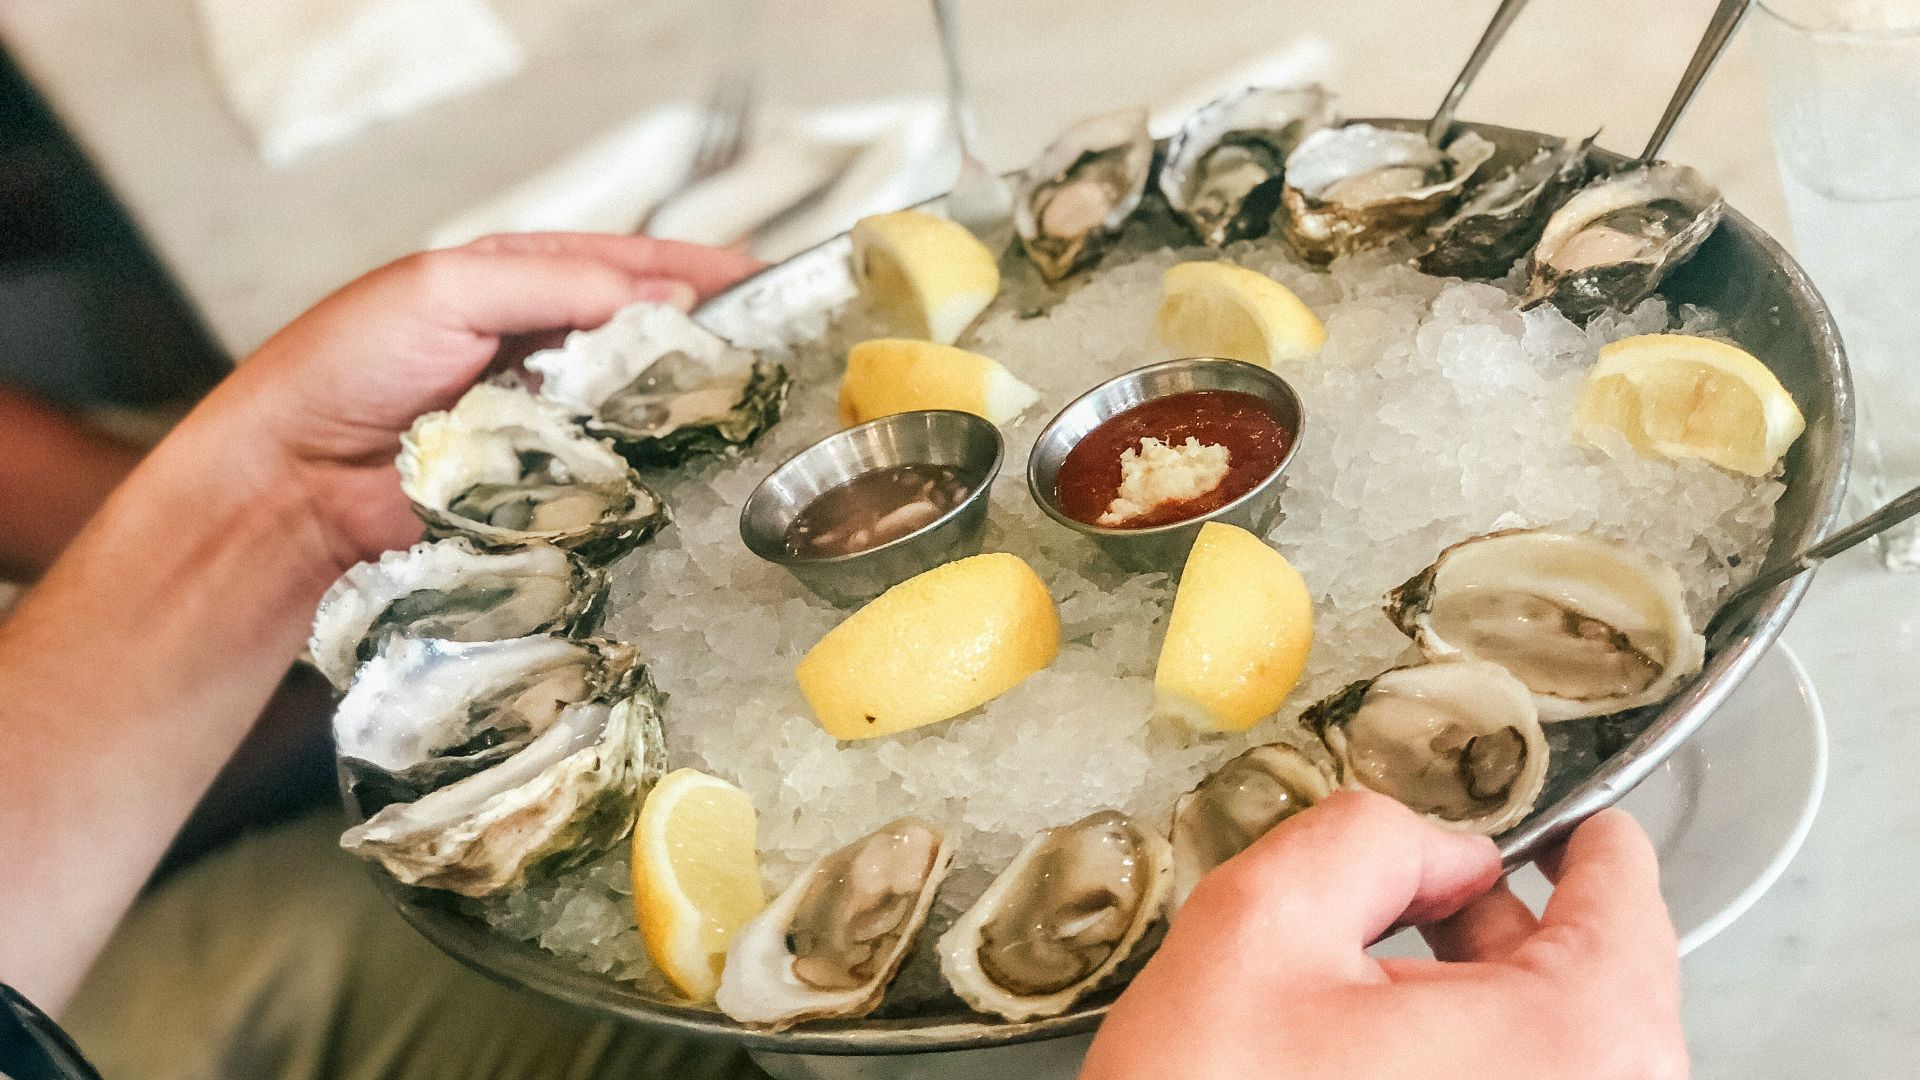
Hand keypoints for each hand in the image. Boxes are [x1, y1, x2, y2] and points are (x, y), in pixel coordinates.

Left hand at [200, 232, 762, 570]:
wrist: (293, 483)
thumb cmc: (347, 367)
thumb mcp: (448, 289)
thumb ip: (558, 284)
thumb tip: (666, 302)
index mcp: (520, 282)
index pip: (630, 265)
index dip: (700, 272)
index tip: (768, 281)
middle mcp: (543, 350)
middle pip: (650, 340)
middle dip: (712, 342)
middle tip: (781, 353)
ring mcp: (550, 423)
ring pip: (643, 410)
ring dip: (692, 410)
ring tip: (760, 410)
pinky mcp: (548, 490)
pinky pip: (618, 476)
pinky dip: (655, 470)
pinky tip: (701, 470)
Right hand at [1083, 792, 1685, 1079]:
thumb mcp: (1264, 921)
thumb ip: (1371, 839)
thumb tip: (1434, 847)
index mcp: (1571, 1042)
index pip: (1626, 902)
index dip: (1582, 842)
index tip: (1565, 824)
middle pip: (1595, 984)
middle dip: (1508, 926)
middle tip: (1433, 892)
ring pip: (1552, 1052)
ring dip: (1481, 1003)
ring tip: (1382, 983)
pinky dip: (1468, 1065)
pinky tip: (1378, 1055)